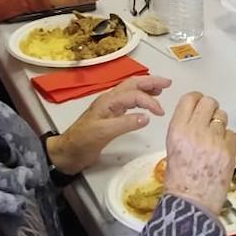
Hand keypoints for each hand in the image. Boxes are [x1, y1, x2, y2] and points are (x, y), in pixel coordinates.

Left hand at [48, 75, 172, 173]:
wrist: (67, 153)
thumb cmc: (82, 141)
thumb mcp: (103, 132)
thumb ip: (125, 123)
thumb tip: (146, 117)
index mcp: (108, 101)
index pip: (134, 95)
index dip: (149, 101)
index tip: (161, 113)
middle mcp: (109, 101)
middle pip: (132, 85)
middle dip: (150, 82)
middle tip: (167, 83)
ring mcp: (109, 108)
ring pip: (130, 91)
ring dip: (145, 88)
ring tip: (160, 89)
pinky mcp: (110, 117)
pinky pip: (127, 102)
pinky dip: (139, 99)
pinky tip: (144, 104)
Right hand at [162, 91, 235, 217]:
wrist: (192, 203)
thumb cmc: (179, 180)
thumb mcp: (172, 147)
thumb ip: (184, 128)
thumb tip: (198, 116)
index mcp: (177, 130)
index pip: (190, 98)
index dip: (196, 98)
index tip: (199, 103)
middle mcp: (196, 130)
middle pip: (209, 102)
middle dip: (210, 108)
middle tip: (209, 119)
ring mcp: (214, 140)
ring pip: (222, 116)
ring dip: (219, 123)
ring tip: (214, 138)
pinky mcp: (229, 150)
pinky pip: (231, 133)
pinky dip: (227, 139)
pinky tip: (220, 151)